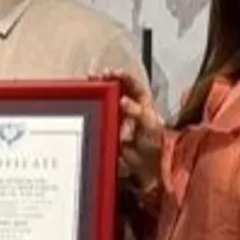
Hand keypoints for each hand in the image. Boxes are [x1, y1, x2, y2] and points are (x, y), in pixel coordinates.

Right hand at [92, 69, 162, 188]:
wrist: (146, 167)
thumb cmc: (154, 145)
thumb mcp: (149, 125)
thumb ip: (137, 112)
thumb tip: (123, 100)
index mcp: (143, 103)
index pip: (132, 84)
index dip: (123, 76)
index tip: (111, 72)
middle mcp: (130, 108)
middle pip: (116, 89)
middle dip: (104, 80)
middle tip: (93, 76)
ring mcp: (118, 118)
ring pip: (106, 100)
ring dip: (96, 93)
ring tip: (86, 86)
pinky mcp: (109, 129)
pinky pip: (100, 115)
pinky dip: (92, 109)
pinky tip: (85, 104)